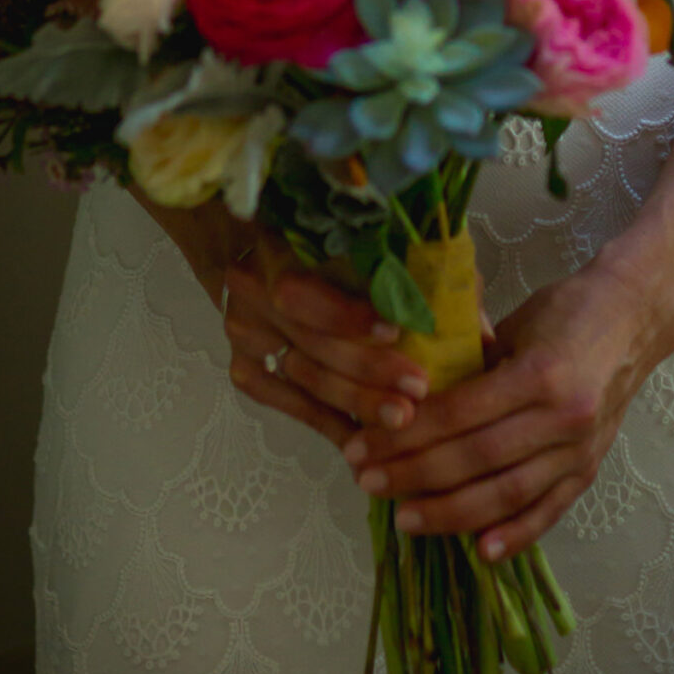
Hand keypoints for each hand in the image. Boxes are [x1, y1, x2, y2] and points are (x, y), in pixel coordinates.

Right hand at [223, 233, 432, 452]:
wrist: (260, 262)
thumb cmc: (316, 243)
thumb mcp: (338, 236)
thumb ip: (375, 254)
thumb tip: (431, 284)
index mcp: (271, 249)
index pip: (299, 291)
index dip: (345, 316)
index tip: (395, 331)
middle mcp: (249, 292)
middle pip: (309, 343)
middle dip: (367, 369)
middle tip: (417, 388)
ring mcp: (243, 334)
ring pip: (302, 379)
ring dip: (354, 403)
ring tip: (401, 420)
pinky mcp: (244, 369)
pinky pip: (290, 405)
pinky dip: (329, 424)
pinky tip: (365, 438)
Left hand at [341, 254, 673, 562]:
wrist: (633, 317)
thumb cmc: (565, 310)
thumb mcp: (513, 324)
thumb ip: (469, 365)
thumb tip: (410, 398)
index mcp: (539, 373)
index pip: (460, 415)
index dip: (408, 435)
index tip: (363, 445)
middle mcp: (563, 417)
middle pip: (477, 459)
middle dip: (415, 475)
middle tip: (367, 482)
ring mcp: (580, 450)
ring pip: (507, 494)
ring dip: (451, 513)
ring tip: (405, 520)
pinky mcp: (590, 469)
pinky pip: (549, 511)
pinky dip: (515, 535)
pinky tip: (479, 552)